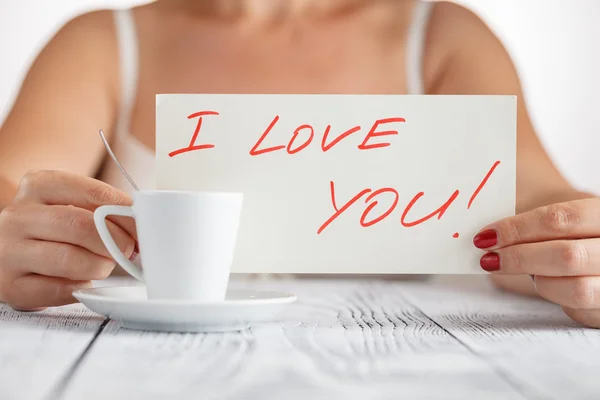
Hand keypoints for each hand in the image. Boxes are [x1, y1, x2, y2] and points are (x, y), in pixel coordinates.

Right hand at [0, 170, 135, 310]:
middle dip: (115, 241)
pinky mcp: (10, 285)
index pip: (92, 193)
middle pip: (79, 226)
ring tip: (105, 266)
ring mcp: (9, 251)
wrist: (11, 252)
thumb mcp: (72, 206)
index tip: (142, 226)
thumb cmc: (53, 229)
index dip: (124, 212)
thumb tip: (141, 224)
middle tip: (129, 250)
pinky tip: (84, 281)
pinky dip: (80, 287)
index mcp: (38, 186)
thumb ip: (103, 209)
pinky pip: (56, 289)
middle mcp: (18, 216)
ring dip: (100, 266)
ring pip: (68, 259)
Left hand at [474, 198, 599, 327]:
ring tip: (527, 271)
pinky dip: (557, 299)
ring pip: (577, 289)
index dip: (518, 228)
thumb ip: (531, 215)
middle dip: (520, 258)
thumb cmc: (575, 227)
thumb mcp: (562, 210)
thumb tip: (487, 232)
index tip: (487, 236)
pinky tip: (548, 283)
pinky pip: (581, 312)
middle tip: (489, 258)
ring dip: (540, 280)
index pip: (561, 218)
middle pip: (568, 256)